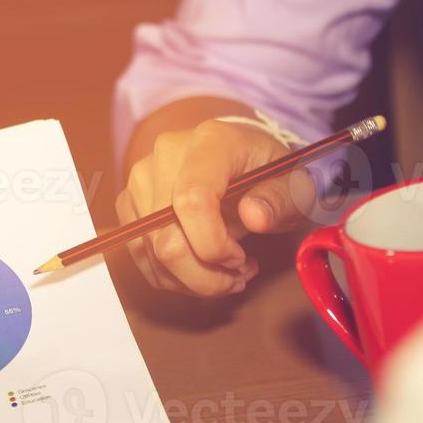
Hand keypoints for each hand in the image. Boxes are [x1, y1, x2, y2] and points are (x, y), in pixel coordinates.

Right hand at [118, 119, 315, 297]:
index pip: (192, 200)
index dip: (213, 244)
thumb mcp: (293, 184)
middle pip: (166, 238)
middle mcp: (166, 155)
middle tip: (238, 276)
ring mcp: (142, 178)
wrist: (239, 154)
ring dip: (190, 280)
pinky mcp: (129, 202)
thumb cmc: (266, 171)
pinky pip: (141, 256)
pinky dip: (172, 276)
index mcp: (210, 142)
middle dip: (204, 276)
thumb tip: (254, 216)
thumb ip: (281, 200)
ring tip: (226, 273)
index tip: (241, 259)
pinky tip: (202, 269)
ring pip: (150, 253)